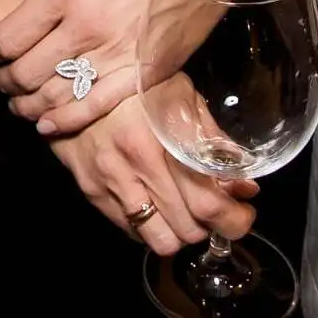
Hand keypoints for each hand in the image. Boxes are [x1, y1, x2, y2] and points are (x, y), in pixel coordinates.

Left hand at [0, 0, 240, 137]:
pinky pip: (98, 107)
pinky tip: (50, 123)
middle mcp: (86, 27)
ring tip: (21, 102)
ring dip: (29, 104)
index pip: (7, 37)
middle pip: (26, 72)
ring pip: (56, 95)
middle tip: (2, 78)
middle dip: (5, 79)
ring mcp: (117, 53)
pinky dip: (68, 120)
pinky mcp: (145, 72)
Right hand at [48, 100, 257, 257]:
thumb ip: (213, 141)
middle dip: (210, 227)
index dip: (233, 220)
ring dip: (178, 233)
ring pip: (157, 240)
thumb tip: (246, 185)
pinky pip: (130, 231)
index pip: (206, 204)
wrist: (72, 77)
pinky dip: (150, 226)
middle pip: (185, 229)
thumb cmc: (135, 84)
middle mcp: (132, 167)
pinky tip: (155, 204)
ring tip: (184, 213)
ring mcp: (108, 183)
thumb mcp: (181, 98)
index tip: (243, 214)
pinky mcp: (90, 191)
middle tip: (215, 211)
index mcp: (159, 141)